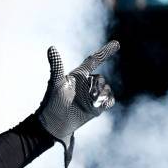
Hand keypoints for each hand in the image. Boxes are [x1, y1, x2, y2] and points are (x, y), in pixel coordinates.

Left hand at [37, 40, 119, 167]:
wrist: (55, 123)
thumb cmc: (53, 102)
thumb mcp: (56, 83)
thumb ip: (56, 65)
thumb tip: (51, 47)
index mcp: (78, 75)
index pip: (94, 60)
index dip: (105, 52)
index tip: (116, 43)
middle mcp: (87, 83)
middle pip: (101, 78)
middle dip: (97, 87)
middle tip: (88, 96)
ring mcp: (93, 95)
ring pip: (106, 89)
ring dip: (101, 96)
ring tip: (90, 103)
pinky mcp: (97, 107)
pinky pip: (110, 99)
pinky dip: (107, 101)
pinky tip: (99, 106)